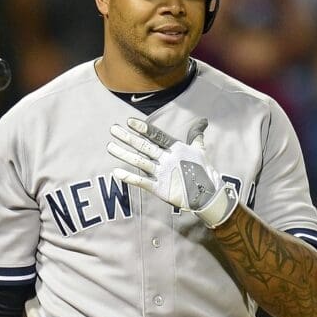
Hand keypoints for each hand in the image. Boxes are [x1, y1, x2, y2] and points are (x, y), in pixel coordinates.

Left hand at [107, 117, 237, 227]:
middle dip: (127, 137)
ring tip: (109, 147)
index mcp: (176, 149)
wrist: (207, 195)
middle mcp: (168, 159)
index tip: (129, 122)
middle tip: (112, 129)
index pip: (157, 136)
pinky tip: (116, 172)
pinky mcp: (160, 188)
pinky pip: (142, 182)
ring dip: (123, 154)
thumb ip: (195, 135)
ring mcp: (163, 173)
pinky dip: (129, 177)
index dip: (143, 129)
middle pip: (144, 146)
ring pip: (139, 161)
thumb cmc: (202, 170)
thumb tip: (202, 121)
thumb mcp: (199, 150)